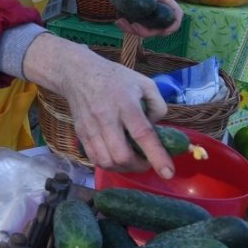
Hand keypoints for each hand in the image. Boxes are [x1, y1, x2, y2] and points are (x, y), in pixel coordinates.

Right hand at [22, 35, 174, 178]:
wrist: (79, 74)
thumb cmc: (115, 78)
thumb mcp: (144, 83)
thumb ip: (157, 106)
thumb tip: (156, 130)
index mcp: (126, 104)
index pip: (142, 134)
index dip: (156, 155)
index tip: (168, 173)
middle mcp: (106, 118)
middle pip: (122, 155)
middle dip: (138, 165)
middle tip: (146, 161)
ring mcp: (91, 128)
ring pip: (107, 162)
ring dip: (123, 167)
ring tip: (131, 160)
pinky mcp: (81, 134)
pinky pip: (95, 159)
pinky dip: (109, 164)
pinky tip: (116, 157)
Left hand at [109, 0, 182, 36]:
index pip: (176, 15)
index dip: (173, 26)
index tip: (162, 30)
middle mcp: (160, 8)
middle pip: (159, 28)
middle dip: (145, 32)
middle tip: (131, 25)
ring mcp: (152, 12)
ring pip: (148, 29)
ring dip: (134, 31)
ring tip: (119, 21)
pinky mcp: (143, 14)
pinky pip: (140, 25)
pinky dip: (130, 27)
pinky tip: (118, 19)